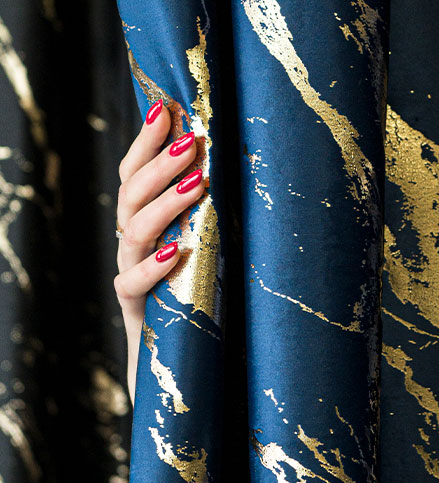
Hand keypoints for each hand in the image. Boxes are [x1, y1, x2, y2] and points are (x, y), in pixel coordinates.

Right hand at [114, 100, 205, 404]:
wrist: (198, 376)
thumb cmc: (219, 304)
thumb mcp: (224, 251)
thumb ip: (226, 215)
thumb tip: (263, 164)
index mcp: (152, 225)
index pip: (138, 174)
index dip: (146, 142)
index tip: (167, 106)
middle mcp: (137, 246)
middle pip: (131, 194)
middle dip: (159, 163)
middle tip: (193, 140)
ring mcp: (134, 278)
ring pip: (132, 230)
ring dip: (164, 202)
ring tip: (197, 182)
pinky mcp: (138, 313)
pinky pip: (132, 285)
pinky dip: (153, 266)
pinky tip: (177, 250)